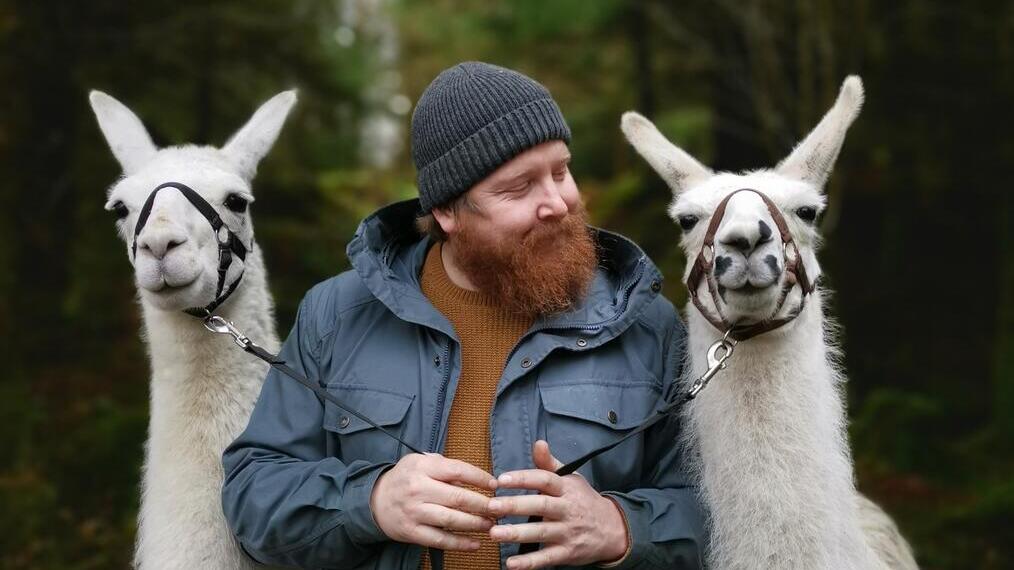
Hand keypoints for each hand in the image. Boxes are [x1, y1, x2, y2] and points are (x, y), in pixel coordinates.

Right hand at [370, 453, 497, 550]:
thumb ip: (445, 466)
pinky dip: (460, 543)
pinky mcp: (411, 532)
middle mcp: (418, 489)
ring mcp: (414, 512)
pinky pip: (440, 539)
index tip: (495, 485)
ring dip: (476, 524)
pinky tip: (475, 543)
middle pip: (458, 497)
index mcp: (423, 467)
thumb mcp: (420, 462)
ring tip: (492, 525)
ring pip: (451, 520)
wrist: (375, 500)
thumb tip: (476, 477)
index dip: (480, 478)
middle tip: (500, 509)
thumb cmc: (405, 479)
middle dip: (483, 505)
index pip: (458, 470)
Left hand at [488, 440, 628, 568]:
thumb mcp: (571, 479)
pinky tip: (511, 564)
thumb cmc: (583, 500)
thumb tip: (538, 443)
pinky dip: (529, 563)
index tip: (501, 480)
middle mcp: (568, 509)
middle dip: (515, 506)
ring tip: (494, 533)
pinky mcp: (567, 553)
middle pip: (541, 506)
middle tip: (492, 506)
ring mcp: (568, 532)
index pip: (544, 480)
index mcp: (566, 488)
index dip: (523, 478)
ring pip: (542, 532)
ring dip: (517, 534)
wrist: (613, 529)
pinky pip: (547, 558)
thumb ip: (549, 464)